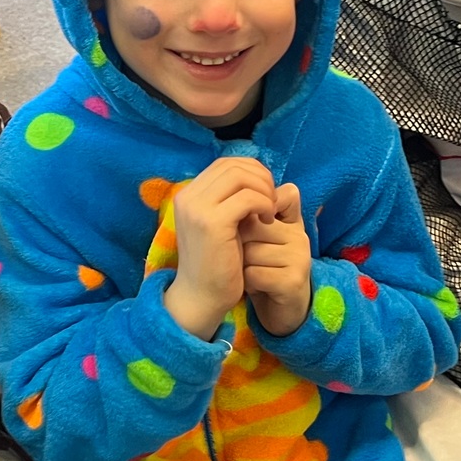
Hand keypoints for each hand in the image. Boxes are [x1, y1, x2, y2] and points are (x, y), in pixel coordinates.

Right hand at [163, 157, 275, 339]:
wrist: (201, 297)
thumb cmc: (216, 264)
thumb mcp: (220, 225)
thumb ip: (229, 200)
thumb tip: (256, 177)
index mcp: (188, 195)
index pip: (224, 164)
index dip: (251, 170)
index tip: (265, 191)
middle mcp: (188, 197)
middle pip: (233, 166)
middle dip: (260, 177)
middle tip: (272, 200)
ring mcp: (197, 209)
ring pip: (240, 176)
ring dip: (263, 190)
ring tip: (270, 211)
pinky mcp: (212, 223)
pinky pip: (248, 198)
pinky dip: (264, 204)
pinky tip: (267, 221)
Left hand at [243, 182, 311, 335]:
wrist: (278, 309)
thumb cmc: (261, 267)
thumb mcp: (257, 237)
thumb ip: (249, 212)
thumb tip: (224, 187)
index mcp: (291, 219)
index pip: (268, 199)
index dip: (248, 215)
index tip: (243, 231)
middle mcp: (299, 235)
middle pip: (251, 226)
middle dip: (237, 243)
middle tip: (243, 258)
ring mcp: (299, 258)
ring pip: (250, 251)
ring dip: (240, 264)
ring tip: (249, 272)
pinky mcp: (293, 281)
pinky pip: (254, 273)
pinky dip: (245, 281)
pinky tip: (252, 285)